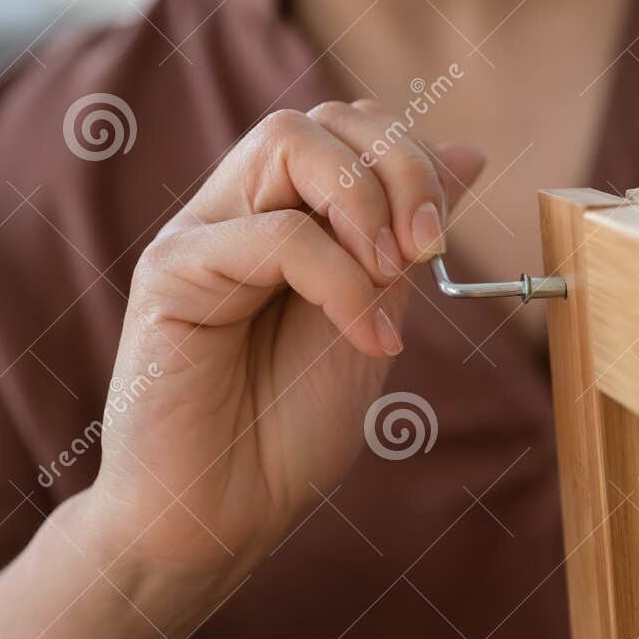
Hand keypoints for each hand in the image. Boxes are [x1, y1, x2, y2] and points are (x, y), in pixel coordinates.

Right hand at [81, 101, 483, 597]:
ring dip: (366, 204)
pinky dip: (340, 281)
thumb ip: (406, 239)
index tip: (440, 240)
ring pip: (288, 143)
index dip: (410, 158)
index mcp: (281, 216)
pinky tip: (368, 338)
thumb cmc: (285, 430)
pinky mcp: (170, 274)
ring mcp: (198, 235)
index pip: (348, 128)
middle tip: (427, 249)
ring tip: (391, 281)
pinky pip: (271, 234)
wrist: (217, 517)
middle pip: (321, 120)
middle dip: (399, 167)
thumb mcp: (376, 316)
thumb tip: (467, 154)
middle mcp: (234, 211)